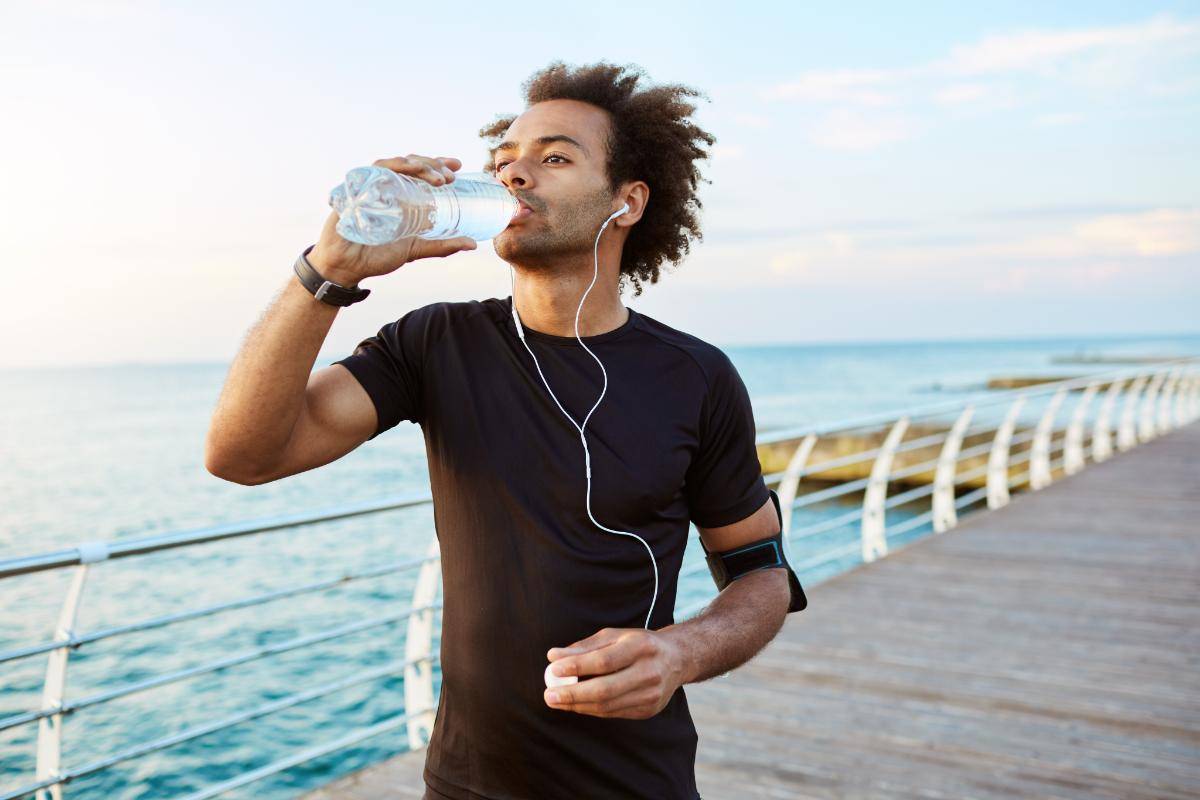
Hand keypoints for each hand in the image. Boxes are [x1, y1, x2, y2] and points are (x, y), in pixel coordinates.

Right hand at [308, 154, 477, 284]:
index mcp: (400, 194)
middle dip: (431, 165)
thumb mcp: (415, 249)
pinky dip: (388, 169)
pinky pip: (369, 172)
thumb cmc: (376, 256)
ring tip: (436, 179)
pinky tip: (405, 171)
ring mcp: (368, 186)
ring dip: (416, 166)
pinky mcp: (353, 190)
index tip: (458, 167)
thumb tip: (472, 244)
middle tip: (450, 177)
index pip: (419, 171)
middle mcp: (385, 186)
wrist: (346, 268)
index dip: (438, 164)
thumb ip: (441, 245)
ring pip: (393, 163)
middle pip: (409, 163)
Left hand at [544, 627, 685, 719]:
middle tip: (549, 695)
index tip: (553, 670)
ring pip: (608, 706)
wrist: (677, 659)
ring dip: (578, 705)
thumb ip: (584, 647)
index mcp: (641, 647)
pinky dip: (592, 709)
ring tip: (557, 700)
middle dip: (573, 695)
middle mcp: (649, 672)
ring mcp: (652, 694)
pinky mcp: (649, 710)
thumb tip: (553, 656)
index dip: (577, 666)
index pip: (604, 660)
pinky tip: (577, 704)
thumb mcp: (614, 636)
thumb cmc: (638, 644)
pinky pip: (614, 713)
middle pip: (605, 689)